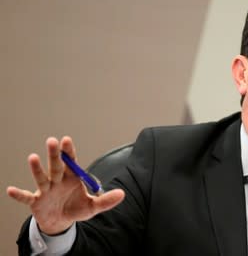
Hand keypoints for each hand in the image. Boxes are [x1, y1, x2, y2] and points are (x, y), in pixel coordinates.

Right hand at [6, 136, 124, 234]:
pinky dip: (19, 195)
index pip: (71, 162)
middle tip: (52, 141)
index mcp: (71, 178)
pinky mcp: (36, 202)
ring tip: (32, 157)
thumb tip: (122, 194)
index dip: (68, 151)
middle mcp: (57, 181)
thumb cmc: (76, 208)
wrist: (61, 222)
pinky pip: (27, 198)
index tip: (66, 139)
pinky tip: (10, 190)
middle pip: (56, 166)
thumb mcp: (93, 206)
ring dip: (37, 169)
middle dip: (55, 155)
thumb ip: (106, 200)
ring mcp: (46, 190)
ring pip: (42, 178)